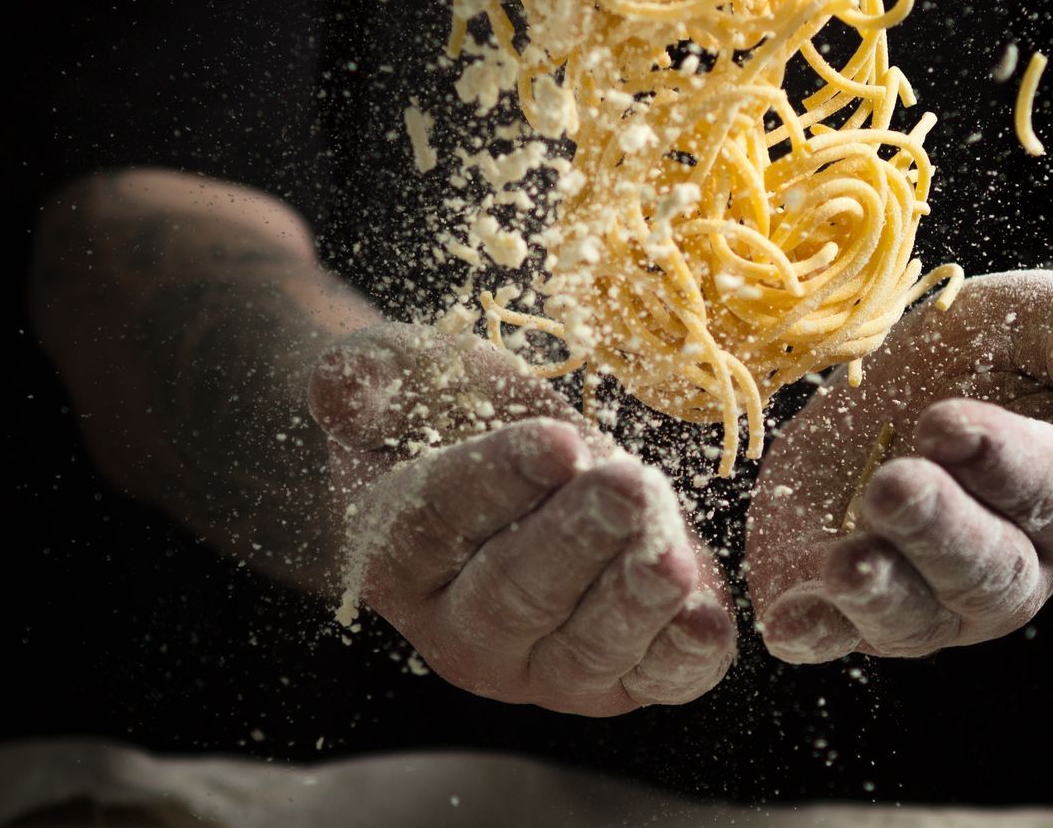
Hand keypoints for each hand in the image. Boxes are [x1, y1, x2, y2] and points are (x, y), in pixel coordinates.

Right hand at [309, 322, 735, 714]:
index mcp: (398, 555)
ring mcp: (542, 662)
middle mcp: (463, 629)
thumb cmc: (446, 414)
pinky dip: (682, 657)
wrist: (513, 464)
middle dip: (576, 540)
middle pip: (516, 592)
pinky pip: (650, 677)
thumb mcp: (397, 374)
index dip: (499, 480)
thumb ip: (366, 377)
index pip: (442, 518)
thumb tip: (343, 387)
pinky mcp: (618, 672)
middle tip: (625, 486)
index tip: (556, 442)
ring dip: (632, 603)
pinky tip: (710, 623)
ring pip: (584, 647)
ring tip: (670, 556)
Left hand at [745, 271, 1052, 662]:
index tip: (946, 421)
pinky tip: (787, 622)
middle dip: (938, 529)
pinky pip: (832, 633)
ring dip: (878, 593)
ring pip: (911, 614)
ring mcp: (924, 596)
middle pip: (981, 567)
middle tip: (895, 483)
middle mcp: (1004, 565)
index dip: (996, 459)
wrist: (934, 379)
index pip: (1040, 488)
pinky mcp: (844, 601)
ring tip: (845, 563)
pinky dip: (812, 632)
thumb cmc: (1010, 350)